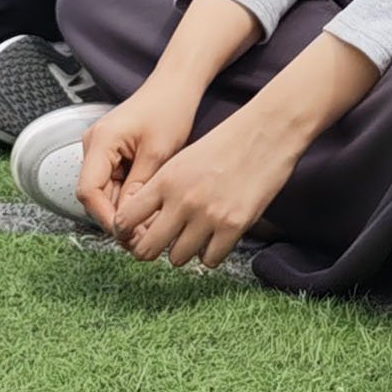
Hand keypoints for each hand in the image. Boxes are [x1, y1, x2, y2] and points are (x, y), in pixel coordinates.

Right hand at [77, 76, 198, 234]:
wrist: (176, 85)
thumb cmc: (169, 109)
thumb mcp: (157, 153)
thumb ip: (138, 188)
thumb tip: (128, 223)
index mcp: (100, 142)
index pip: (88, 191)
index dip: (105, 217)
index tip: (128, 234)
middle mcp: (94, 146)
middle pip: (94, 195)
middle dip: (117, 217)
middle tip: (143, 238)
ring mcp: (101, 150)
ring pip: (104, 192)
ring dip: (123, 209)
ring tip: (149, 226)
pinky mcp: (112, 153)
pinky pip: (113, 183)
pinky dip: (128, 197)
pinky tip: (148, 208)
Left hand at [97, 91, 298, 270]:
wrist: (267, 132)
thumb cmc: (225, 143)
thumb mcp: (183, 159)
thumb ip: (162, 189)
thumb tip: (143, 220)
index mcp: (166, 179)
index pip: (126, 219)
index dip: (125, 232)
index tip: (132, 234)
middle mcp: (183, 200)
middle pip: (146, 248)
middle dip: (149, 251)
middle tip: (158, 246)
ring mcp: (208, 215)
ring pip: (177, 258)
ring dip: (183, 251)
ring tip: (193, 236)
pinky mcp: (234, 226)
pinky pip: (210, 260)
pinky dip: (211, 253)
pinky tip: (216, 237)